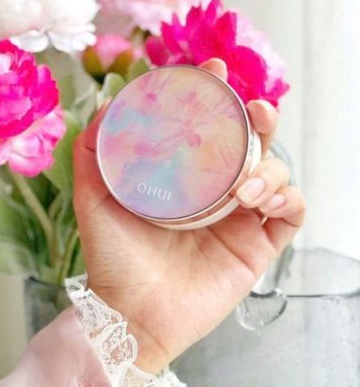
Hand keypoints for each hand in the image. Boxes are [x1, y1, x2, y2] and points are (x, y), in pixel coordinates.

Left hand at [73, 58, 305, 374]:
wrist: (132, 315)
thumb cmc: (113, 261)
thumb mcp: (94, 198)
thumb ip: (95, 151)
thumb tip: (112, 103)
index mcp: (181, 177)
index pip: (208, 126)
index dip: (217, 95)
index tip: (216, 71)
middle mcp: (213, 193)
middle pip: (250, 142)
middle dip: (260, 117)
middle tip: (254, 111)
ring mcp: (238, 219)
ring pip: (276, 172)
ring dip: (271, 167)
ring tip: (244, 189)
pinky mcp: (256, 247)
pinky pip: (291, 213)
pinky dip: (289, 198)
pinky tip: (264, 202)